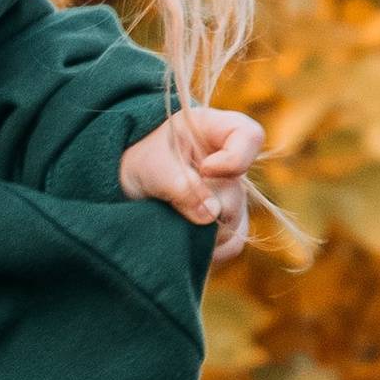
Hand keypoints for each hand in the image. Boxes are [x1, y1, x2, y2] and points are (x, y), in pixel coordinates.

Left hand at [119, 103, 264, 261]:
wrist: (129, 184)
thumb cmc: (142, 161)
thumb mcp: (153, 165)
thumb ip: (180, 184)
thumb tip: (211, 215)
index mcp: (218, 131)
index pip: (250, 137)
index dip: (234, 158)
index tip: (205, 169)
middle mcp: (233, 165)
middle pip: (237, 192)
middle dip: (205, 202)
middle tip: (171, 201)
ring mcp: (235, 196)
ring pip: (236, 224)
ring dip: (202, 228)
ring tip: (170, 217)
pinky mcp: (230, 224)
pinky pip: (231, 244)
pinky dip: (207, 248)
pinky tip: (183, 240)